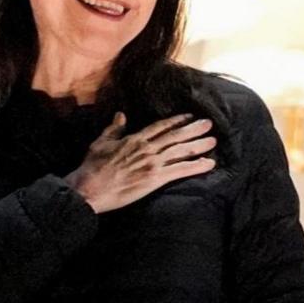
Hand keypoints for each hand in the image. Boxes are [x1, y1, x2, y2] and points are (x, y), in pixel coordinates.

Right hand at [64, 111, 216, 213]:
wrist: (90, 187)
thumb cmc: (92, 167)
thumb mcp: (100, 142)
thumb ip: (113, 129)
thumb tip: (120, 114)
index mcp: (134, 139)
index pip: (160, 127)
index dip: (176, 121)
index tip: (189, 116)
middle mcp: (147, 148)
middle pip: (175, 136)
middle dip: (193, 129)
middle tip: (209, 123)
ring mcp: (152, 163)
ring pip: (181, 151)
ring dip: (199, 144)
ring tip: (213, 140)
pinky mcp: (155, 178)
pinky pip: (180, 170)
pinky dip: (196, 166)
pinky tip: (209, 164)